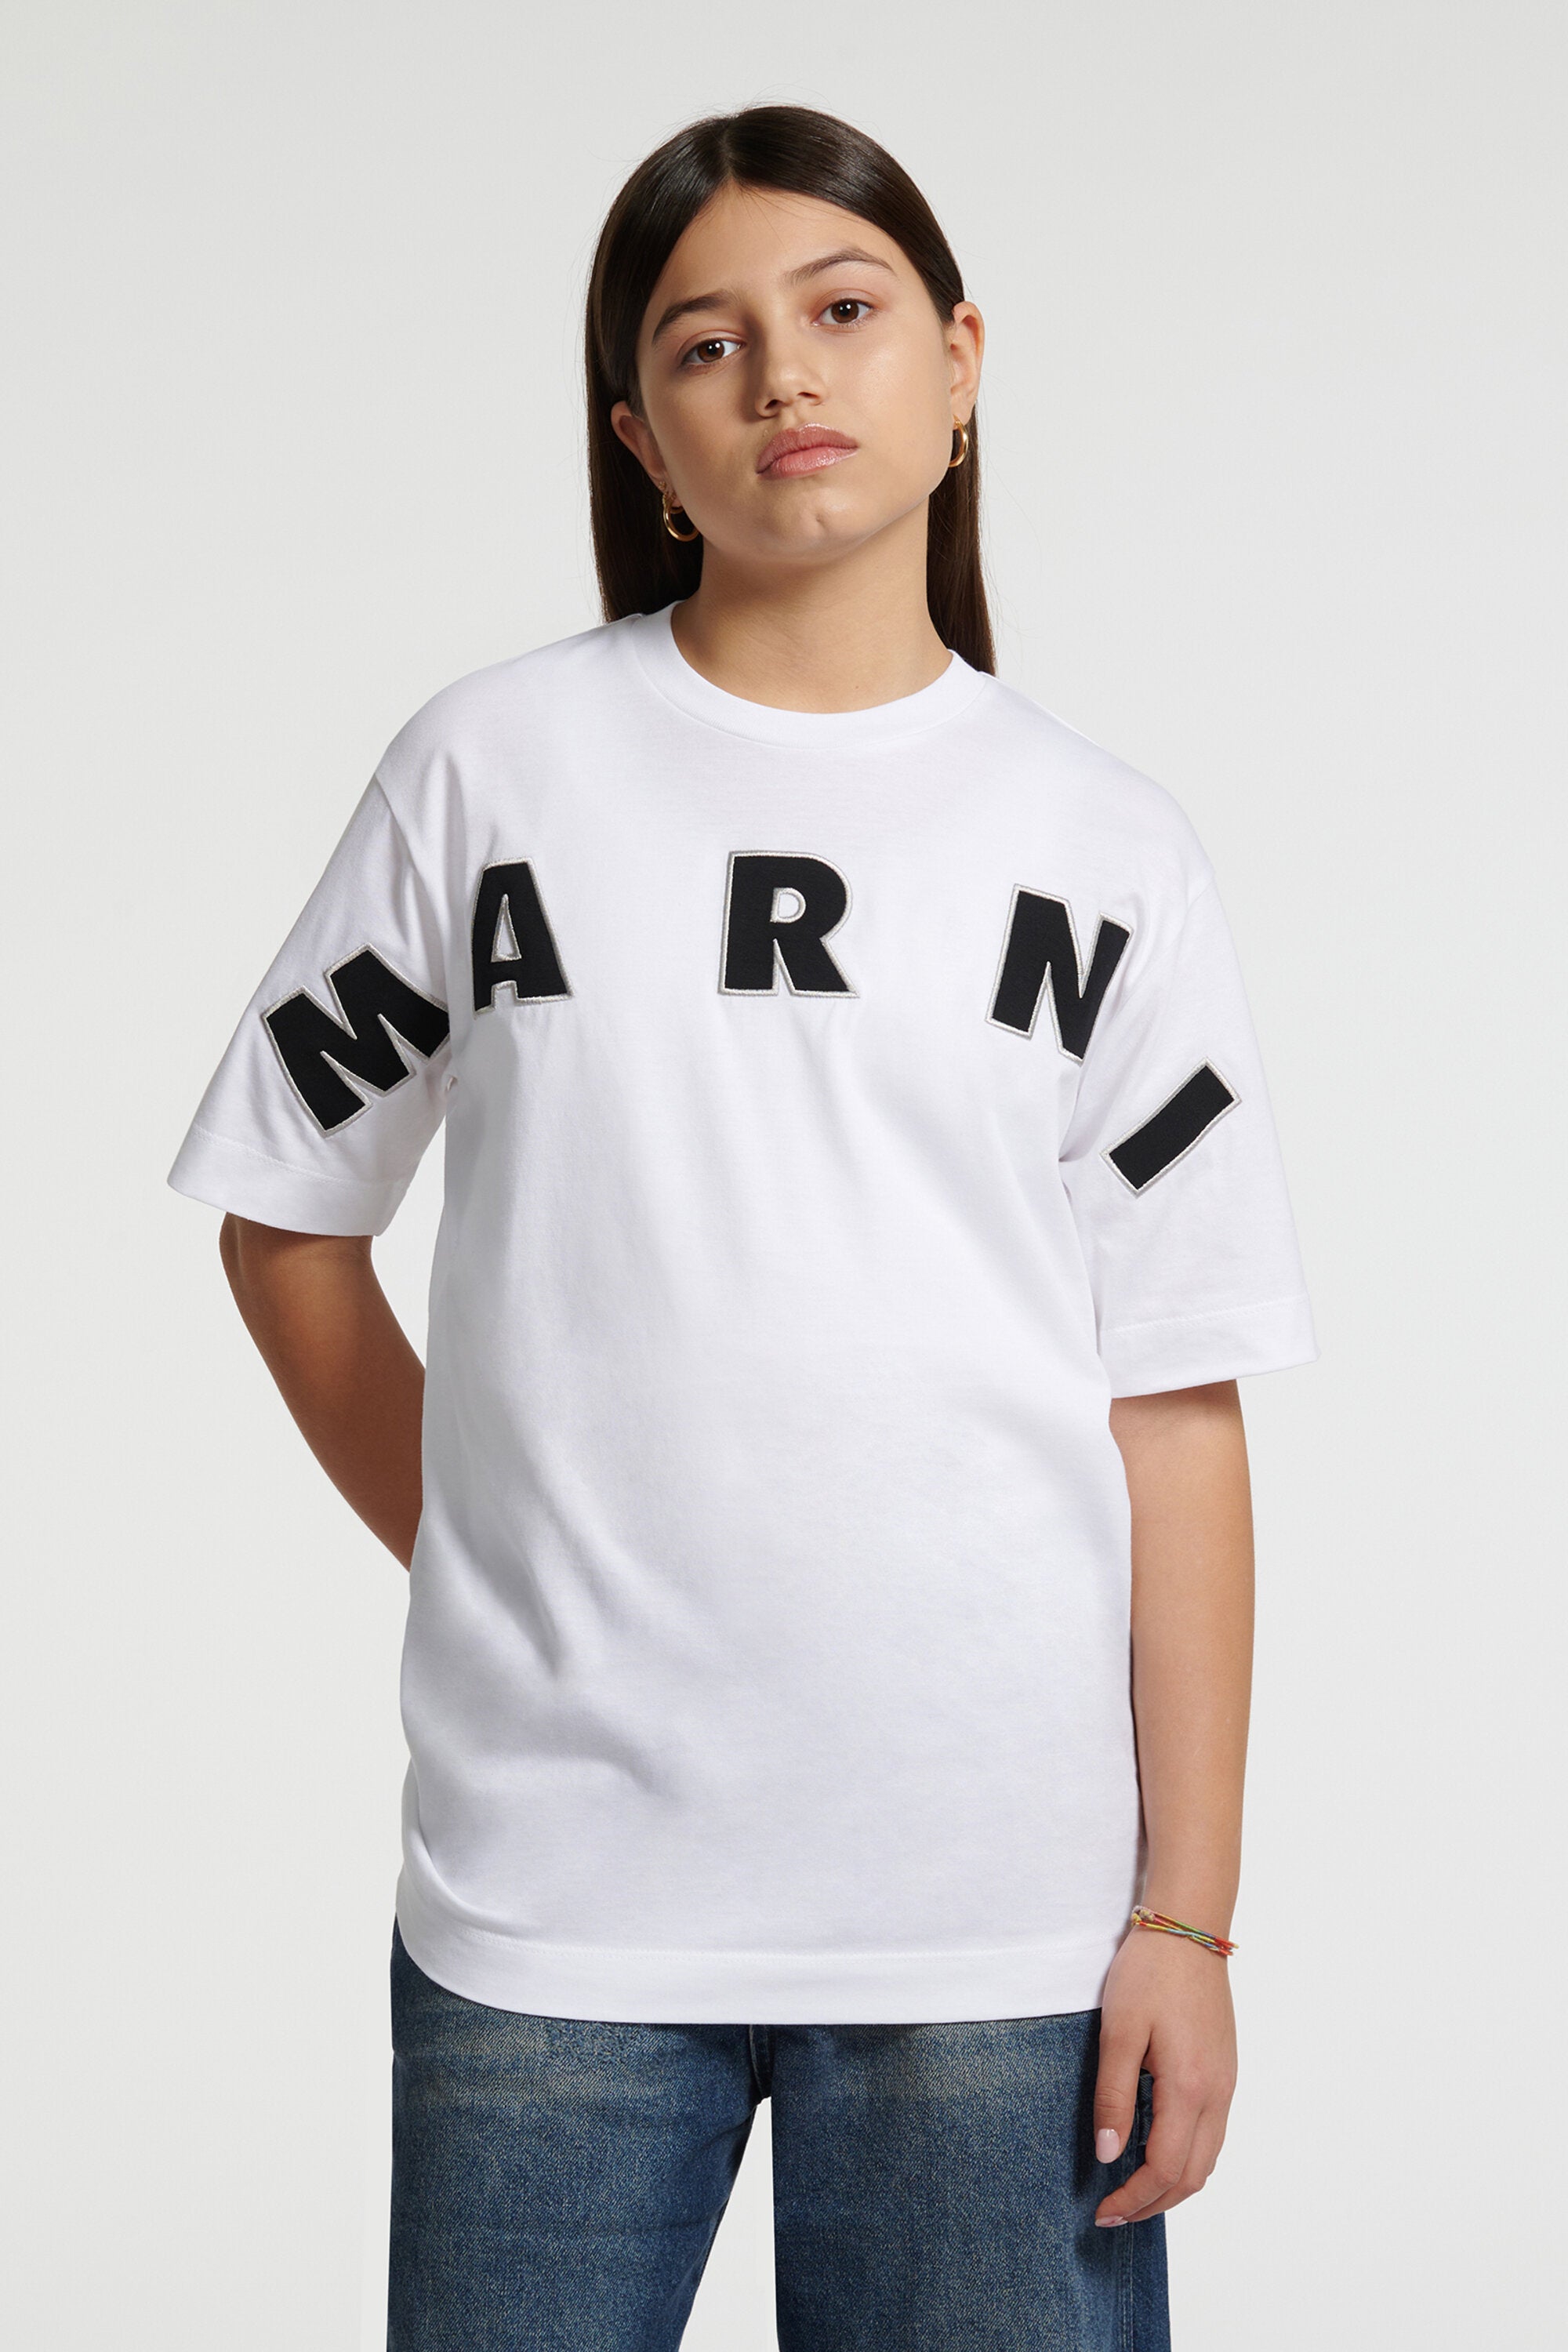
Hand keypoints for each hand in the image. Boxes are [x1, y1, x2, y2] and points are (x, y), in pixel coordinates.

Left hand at [1091, 1922, 1237, 2225]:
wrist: (1189, 1929)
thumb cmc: (1149, 1974)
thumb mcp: (1118, 2031)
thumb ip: (1113, 2097)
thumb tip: (1108, 2155)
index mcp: (1189, 2088)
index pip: (1166, 2169)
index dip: (1134, 2199)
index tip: (1103, 2211)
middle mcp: (1217, 2094)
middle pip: (1193, 2176)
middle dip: (1154, 2203)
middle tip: (1114, 2213)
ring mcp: (1227, 2084)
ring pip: (1208, 2159)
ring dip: (1173, 2185)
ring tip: (1133, 2191)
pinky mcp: (1226, 2071)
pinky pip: (1212, 2134)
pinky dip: (1187, 2158)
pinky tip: (1158, 2150)